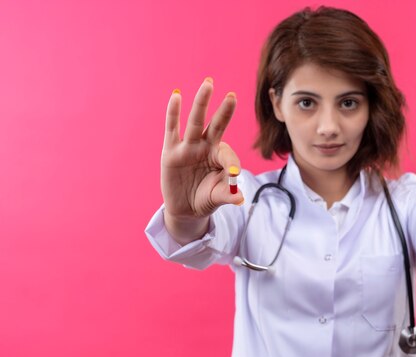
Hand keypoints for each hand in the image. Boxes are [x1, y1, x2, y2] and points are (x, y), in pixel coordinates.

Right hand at [161, 78, 242, 221]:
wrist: (185, 209)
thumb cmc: (206, 199)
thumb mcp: (218, 197)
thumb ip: (228, 195)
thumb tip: (240, 198)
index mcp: (220, 157)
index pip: (228, 155)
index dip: (231, 164)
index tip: (234, 175)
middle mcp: (205, 147)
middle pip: (216, 125)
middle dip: (224, 110)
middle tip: (232, 95)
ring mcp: (188, 147)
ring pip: (196, 121)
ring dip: (202, 102)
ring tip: (208, 84)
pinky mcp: (171, 151)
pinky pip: (172, 128)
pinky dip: (173, 112)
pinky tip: (176, 95)